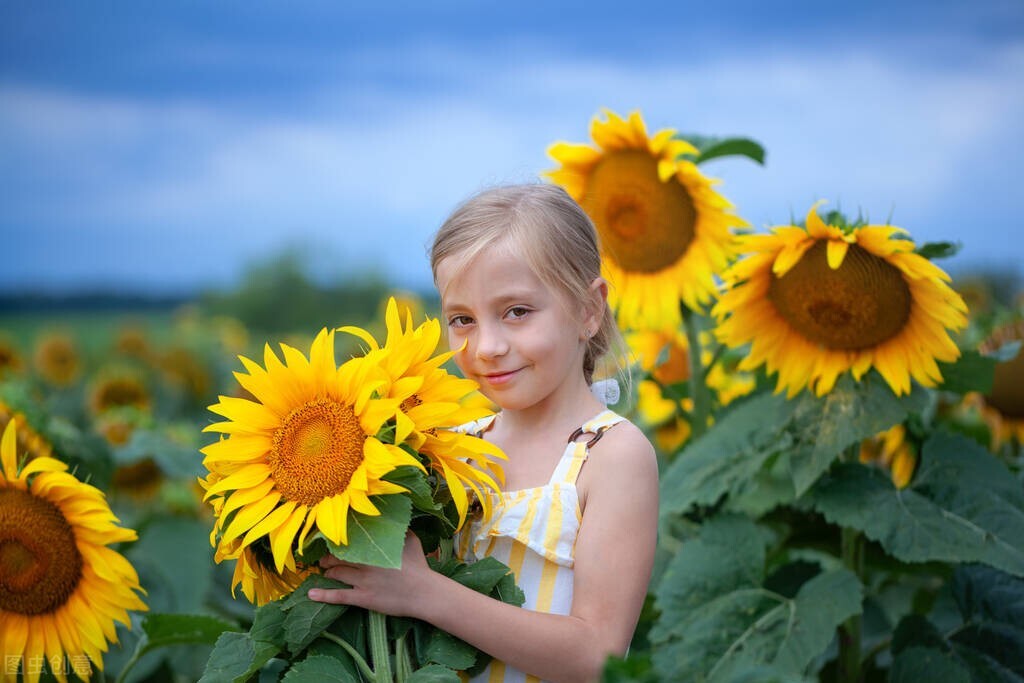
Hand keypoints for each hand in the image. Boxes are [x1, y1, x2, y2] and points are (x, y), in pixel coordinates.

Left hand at [308, 532, 433, 617]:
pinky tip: (311, 595)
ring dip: (327, 572)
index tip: (331, 541)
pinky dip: (323, 595)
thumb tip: (393, 517)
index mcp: (374, 548)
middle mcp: (365, 563)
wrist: (425, 593)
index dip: (337, 542)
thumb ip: (398, 530)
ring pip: (336, 574)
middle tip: (322, 558)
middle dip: (327, 558)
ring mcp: (363, 581)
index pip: (348, 542)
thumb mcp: (411, 541)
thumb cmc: (419, 566)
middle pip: (338, 558)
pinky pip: (339, 596)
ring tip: (322, 571)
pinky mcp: (363, 598)